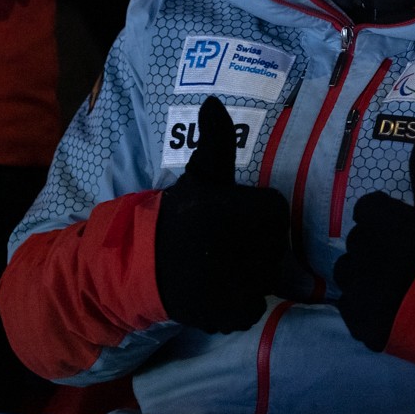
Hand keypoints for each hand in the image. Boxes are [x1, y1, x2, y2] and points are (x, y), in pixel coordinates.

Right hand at [155, 96, 289, 332]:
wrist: (138, 263)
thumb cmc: (180, 215)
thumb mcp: (202, 175)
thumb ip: (216, 140)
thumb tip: (213, 100)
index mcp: (234, 210)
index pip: (276, 211)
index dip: (257, 214)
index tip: (231, 216)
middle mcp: (235, 247)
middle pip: (275, 246)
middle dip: (256, 245)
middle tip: (224, 243)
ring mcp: (230, 284)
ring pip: (266, 278)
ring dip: (249, 274)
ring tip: (218, 265)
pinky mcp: (221, 313)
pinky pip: (250, 310)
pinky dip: (238, 305)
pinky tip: (216, 290)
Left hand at [334, 117, 414, 350]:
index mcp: (377, 219)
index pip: (368, 210)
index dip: (388, 220)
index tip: (407, 232)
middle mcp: (358, 248)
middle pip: (359, 240)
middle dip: (376, 247)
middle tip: (406, 260)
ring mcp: (355, 286)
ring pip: (349, 273)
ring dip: (366, 276)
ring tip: (397, 285)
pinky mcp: (356, 319)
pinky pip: (351, 306)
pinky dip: (367, 306)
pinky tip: (392, 308)